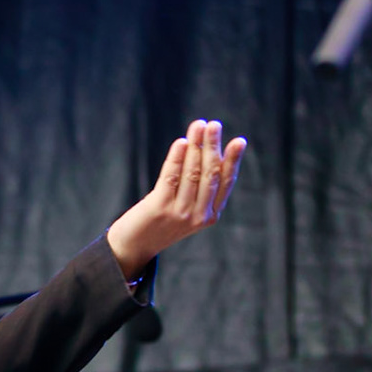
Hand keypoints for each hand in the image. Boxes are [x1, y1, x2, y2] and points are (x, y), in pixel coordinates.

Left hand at [106, 120, 247, 279]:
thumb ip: (198, 188)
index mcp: (210, 215)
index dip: (233, 161)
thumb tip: (206, 149)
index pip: (226, 183)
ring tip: (198, 126)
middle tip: (214, 125)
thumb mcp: (186, 208)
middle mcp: (199, 216)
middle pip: (210, 174)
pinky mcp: (160, 208)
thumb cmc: (160, 221)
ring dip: (196, 146)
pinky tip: (181, 142)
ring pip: (192, 173)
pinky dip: (177, 158)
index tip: (239, 141)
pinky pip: (171, 177)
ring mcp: (180, 213)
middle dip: (213, 147)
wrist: (132, 246)